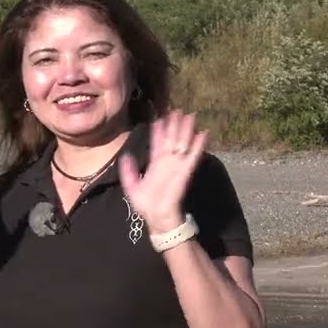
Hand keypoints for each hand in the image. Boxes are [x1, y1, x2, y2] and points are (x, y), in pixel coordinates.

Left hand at [118, 110, 207, 232]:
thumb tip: (124, 155)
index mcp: (154, 164)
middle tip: (178, 110)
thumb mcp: (131, 185)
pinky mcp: (184, 172)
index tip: (159, 118)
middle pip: (171, 139)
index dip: (158, 131)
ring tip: (190, 115)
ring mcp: (176, 165)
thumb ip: (127, 170)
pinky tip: (203, 134)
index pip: (157, 143)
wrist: (156, 217)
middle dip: (174, 125)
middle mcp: (166, 162)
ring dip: (186, 130)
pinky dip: (198, 145)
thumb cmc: (145, 204)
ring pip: (182, 143)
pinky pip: (192, 156)